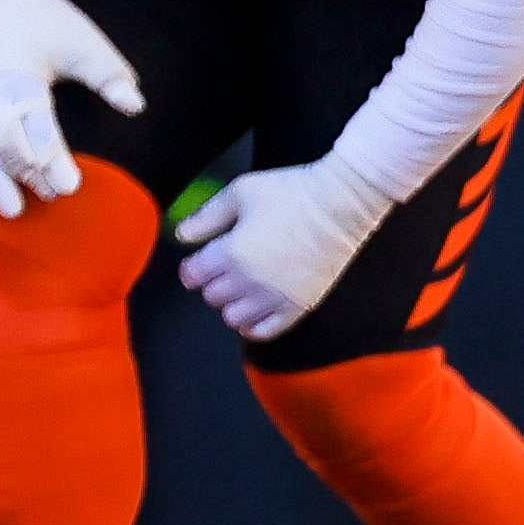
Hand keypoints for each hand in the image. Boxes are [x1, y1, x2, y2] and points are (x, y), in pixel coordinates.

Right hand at [0, 0, 146, 216]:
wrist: (4, 0)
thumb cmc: (52, 24)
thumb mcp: (86, 43)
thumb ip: (109, 76)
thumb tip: (136, 106)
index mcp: (20, 73)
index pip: (35, 123)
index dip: (51, 157)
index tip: (71, 188)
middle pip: (3, 141)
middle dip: (26, 172)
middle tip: (53, 199)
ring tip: (14, 213)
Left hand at [174, 157, 393, 340]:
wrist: (341, 204)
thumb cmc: (290, 192)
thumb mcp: (239, 193)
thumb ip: (206, 217)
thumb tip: (182, 235)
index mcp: (232, 252)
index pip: (193, 276)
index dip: (191, 269)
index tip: (197, 263)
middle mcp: (252, 281)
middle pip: (212, 297)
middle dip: (213, 282)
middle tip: (224, 269)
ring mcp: (277, 298)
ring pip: (234, 318)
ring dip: (232, 304)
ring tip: (241, 287)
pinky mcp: (300, 307)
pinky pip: (265, 332)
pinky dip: (253, 325)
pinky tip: (254, 310)